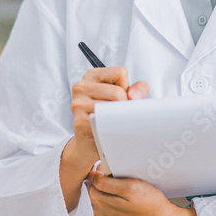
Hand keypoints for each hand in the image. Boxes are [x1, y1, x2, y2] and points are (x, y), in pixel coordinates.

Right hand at [61, 67, 147, 212]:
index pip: (120, 73)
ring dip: (118, 116)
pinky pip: (105, 121)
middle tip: (115, 113)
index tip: (118, 98)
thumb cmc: (109, 116)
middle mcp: (81, 86)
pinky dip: (112, 126)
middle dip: (123, 104)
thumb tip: (134, 96)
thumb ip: (138, 89)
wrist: (90, 143)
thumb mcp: (124, 97)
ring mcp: (78, 104)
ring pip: (112, 106)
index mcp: (92, 76)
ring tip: (111, 120)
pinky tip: (107, 129)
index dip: (126, 88)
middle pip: (118, 91)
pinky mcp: (79, 122)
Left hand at [87, 170, 201, 215]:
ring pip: (100, 200)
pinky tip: (125, 199)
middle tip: (119, 178)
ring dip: (108, 192)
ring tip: (123, 189)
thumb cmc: (150, 205)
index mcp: (101, 204)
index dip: (100, 174)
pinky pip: (107, 208)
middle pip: (94, 191)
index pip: (91, 183)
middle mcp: (101, 214)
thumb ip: (106, 183)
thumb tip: (92, 176)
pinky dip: (112, 201)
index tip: (111, 170)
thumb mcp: (129, 187)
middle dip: (103, 183)